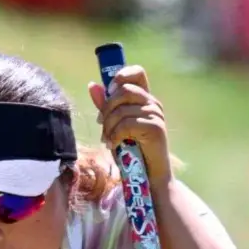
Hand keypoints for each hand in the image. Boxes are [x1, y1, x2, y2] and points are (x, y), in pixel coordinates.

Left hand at [89, 64, 173, 186]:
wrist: (148, 175)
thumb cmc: (131, 151)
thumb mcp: (115, 126)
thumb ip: (106, 106)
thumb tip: (92, 86)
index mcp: (145, 99)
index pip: (136, 73)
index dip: (120, 76)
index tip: (110, 92)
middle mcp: (152, 103)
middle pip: (123, 91)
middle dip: (107, 109)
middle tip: (102, 125)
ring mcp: (155, 115)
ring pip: (122, 110)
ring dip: (109, 126)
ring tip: (108, 140)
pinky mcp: (155, 128)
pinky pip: (127, 124)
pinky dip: (115, 135)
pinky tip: (113, 145)